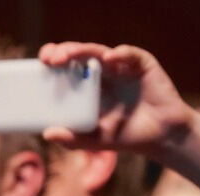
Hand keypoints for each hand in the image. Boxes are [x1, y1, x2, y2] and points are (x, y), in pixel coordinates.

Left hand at [38, 42, 195, 158]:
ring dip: (82, 51)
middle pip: (78, 56)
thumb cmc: (124, 135)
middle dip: (62, 53)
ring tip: (68, 55)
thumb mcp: (93, 140)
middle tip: (49, 59)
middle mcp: (101, 73)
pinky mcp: (142, 65)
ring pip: (98, 52)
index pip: (65, 69)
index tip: (39, 64)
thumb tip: (47, 133)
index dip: (52, 63)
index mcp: (85, 87)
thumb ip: (71, 138)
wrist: (160, 137)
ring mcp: (121, 67)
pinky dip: (119, 54)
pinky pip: (130, 55)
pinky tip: (107, 58)